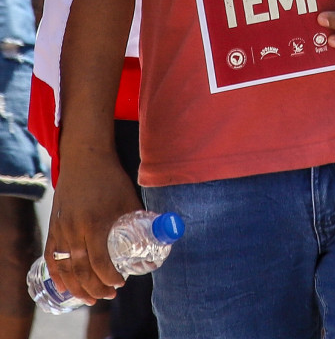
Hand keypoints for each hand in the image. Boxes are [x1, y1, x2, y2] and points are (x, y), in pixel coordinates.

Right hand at [44, 149, 141, 302]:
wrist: (85, 160)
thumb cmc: (112, 179)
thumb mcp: (130, 199)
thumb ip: (140, 220)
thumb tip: (159, 237)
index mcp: (96, 223)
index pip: (100, 261)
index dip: (110, 276)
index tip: (121, 283)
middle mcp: (75, 230)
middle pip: (82, 269)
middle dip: (96, 287)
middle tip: (109, 295)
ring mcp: (61, 230)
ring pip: (65, 267)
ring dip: (77, 286)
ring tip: (90, 298)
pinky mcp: (53, 227)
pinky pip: (51, 256)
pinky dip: (58, 274)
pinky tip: (67, 285)